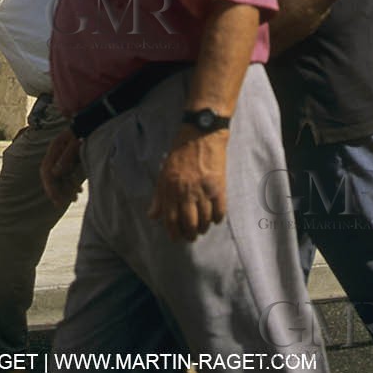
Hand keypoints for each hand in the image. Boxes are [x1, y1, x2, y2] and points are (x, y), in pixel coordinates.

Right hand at [41, 128, 84, 210]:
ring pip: (60, 176)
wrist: (96, 119)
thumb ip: (65, 157)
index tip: (57, 200)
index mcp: (55, 148)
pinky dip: (72, 183)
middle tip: (63, 203)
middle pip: (52, 176)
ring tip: (75, 198)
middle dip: (57, 191)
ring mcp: (63, 154)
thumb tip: (54, 173)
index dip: (50, 187)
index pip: (46, 172)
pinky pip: (67, 173)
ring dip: (66, 188)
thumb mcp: (77, 143)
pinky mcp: (71, 157)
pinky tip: (79, 190)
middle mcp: (56, 152)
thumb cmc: (86, 129)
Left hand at [148, 127, 228, 241]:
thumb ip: (159, 197)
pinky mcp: (218, 186)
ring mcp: (203, 190)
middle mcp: (186, 192)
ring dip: (204, 227)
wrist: (201, 133)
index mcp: (170, 190)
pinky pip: (219, 210)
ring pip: (204, 219)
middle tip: (192, 236)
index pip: (171, 220)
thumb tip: (153, 216)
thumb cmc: (180, 152)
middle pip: (189, 224)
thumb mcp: (164, 173)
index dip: (175, 233)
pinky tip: (215, 218)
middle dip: (191, 235)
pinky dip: (217, 218)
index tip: (178, 238)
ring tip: (203, 228)